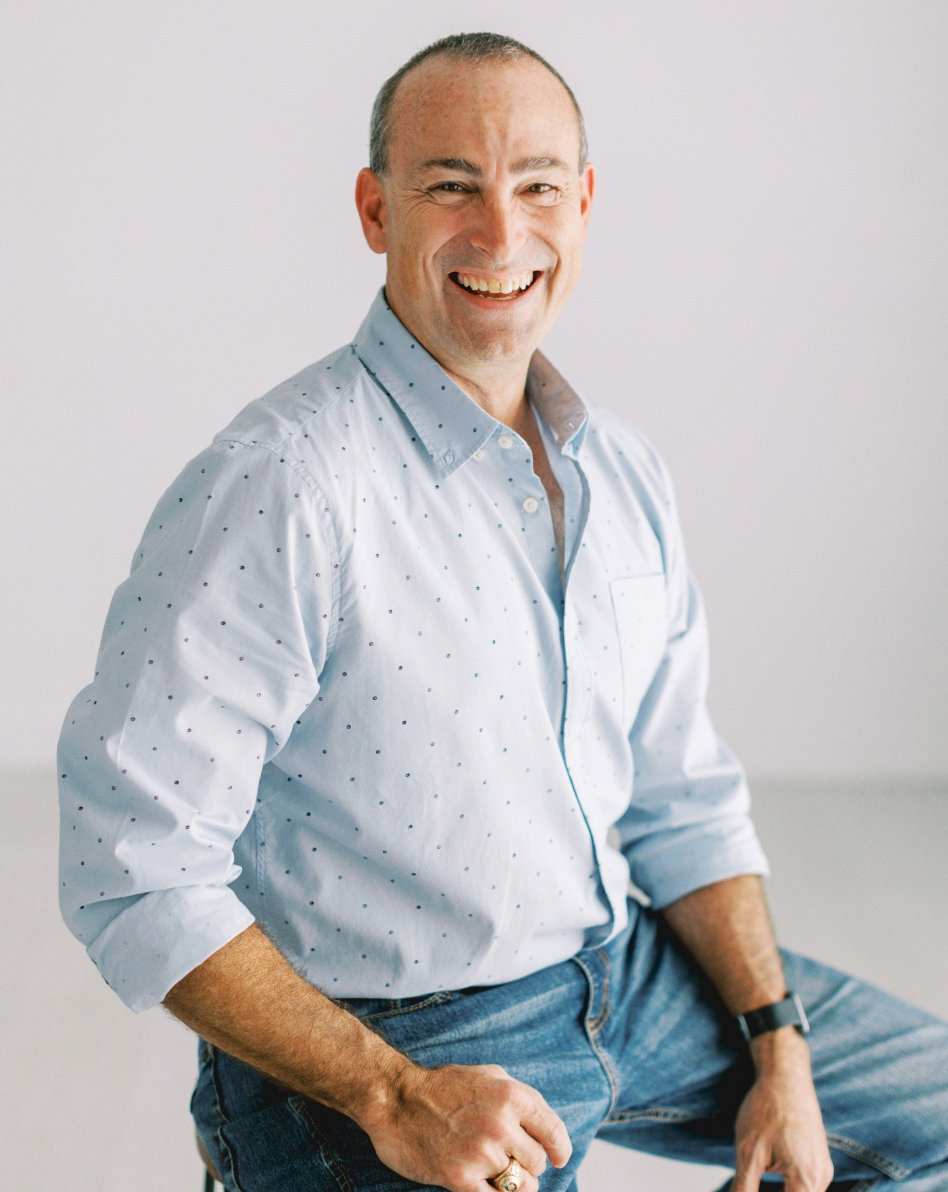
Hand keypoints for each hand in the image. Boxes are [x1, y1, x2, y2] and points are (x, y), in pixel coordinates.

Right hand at [359, 1060, 571, 1191]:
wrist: (396, 1099)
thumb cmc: (443, 1086)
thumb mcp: (489, 1075)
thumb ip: (521, 1097)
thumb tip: (547, 1126)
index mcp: (511, 1096)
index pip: (554, 1131)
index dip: (560, 1149)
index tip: (558, 1158)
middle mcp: (500, 1124)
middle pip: (536, 1163)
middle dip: (527, 1165)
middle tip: (510, 1160)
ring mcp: (480, 1153)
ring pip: (521, 1185)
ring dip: (513, 1184)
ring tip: (495, 1173)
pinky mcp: (460, 1178)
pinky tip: (485, 1187)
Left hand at [732, 1029, 832, 1191]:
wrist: (785, 1075)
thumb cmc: (768, 1108)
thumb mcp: (749, 1152)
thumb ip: (745, 1187)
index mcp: (807, 1180)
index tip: (749, 1188)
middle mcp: (822, 1178)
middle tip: (749, 1183)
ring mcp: (823, 1168)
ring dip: (782, 1191)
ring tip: (757, 1176)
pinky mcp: (819, 1159)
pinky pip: (806, 1184)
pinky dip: (789, 1186)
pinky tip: (770, 1172)